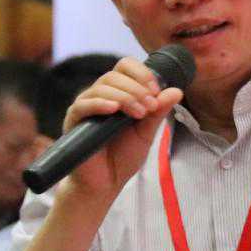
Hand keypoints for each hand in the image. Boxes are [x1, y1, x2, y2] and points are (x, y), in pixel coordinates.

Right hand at [60, 58, 182, 199]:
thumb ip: (158, 111)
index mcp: (118, 93)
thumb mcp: (146, 132)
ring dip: (125, 97)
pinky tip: (113, 110)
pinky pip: (83, 104)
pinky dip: (100, 103)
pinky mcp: (74, 121)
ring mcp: (86, 106)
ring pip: (102, 86)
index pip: (125, 66)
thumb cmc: (123, 156)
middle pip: (115, 74)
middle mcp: (101, 95)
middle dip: (137, 89)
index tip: (156, 91)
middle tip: (149, 107)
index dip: (142, 73)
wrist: (105, 183)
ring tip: (139, 114)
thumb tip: (177, 90)